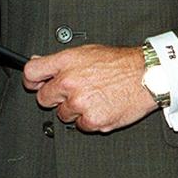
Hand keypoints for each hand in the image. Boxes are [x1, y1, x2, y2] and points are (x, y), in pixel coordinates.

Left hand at [22, 44, 156, 132]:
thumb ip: (61, 61)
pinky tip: (102, 106)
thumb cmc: (119, 63)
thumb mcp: (86, 52)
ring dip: (75, 110)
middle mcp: (69, 82)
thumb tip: (38, 62)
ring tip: (94, 97)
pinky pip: (81, 126)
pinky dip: (90, 120)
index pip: (31, 72)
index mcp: (66, 62)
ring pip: (63, 114)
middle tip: (71, 93)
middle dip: (54, 98)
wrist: (147, 75)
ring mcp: (80, 102)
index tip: (34, 84)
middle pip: (43, 98)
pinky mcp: (93, 120)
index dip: (30, 80)